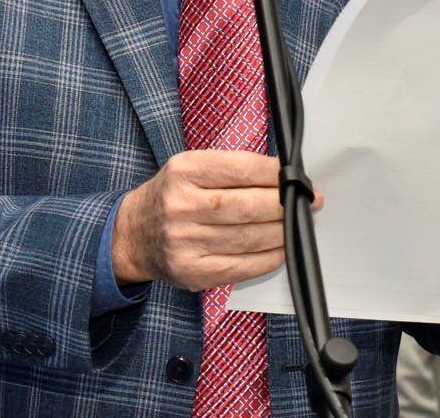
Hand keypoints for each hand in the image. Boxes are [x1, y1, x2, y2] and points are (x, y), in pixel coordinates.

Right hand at [113, 149, 317, 290]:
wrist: (133, 235)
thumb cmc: (171, 196)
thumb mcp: (189, 167)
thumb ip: (230, 168)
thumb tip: (281, 176)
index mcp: (184, 172)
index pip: (241, 169)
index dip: (275, 173)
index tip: (295, 176)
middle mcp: (182, 207)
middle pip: (248, 206)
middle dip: (285, 204)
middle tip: (307, 200)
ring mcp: (186, 243)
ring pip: (250, 238)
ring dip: (282, 231)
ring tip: (297, 223)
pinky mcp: (194, 272)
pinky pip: (243, 267)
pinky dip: (269, 257)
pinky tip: (280, 248)